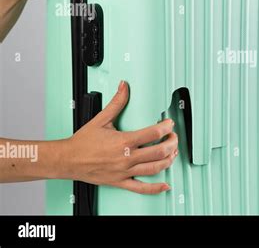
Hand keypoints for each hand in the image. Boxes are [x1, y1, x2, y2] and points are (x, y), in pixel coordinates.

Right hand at [61, 81, 178, 194]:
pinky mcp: (120, 181)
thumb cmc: (82, 142)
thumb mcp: (101, 119)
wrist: (68, 160)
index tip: (169, 124)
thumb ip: (117, 102)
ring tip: (172, 153)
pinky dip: (155, 188)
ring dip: (168, 160)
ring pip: (154, 168)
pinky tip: (164, 185)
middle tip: (174, 137)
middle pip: (158, 152)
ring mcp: (124, 171)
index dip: (166, 127)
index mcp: (123, 141)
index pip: (153, 133)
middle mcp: (126, 157)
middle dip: (171, 143)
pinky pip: (141, 188)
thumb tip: (124, 87)